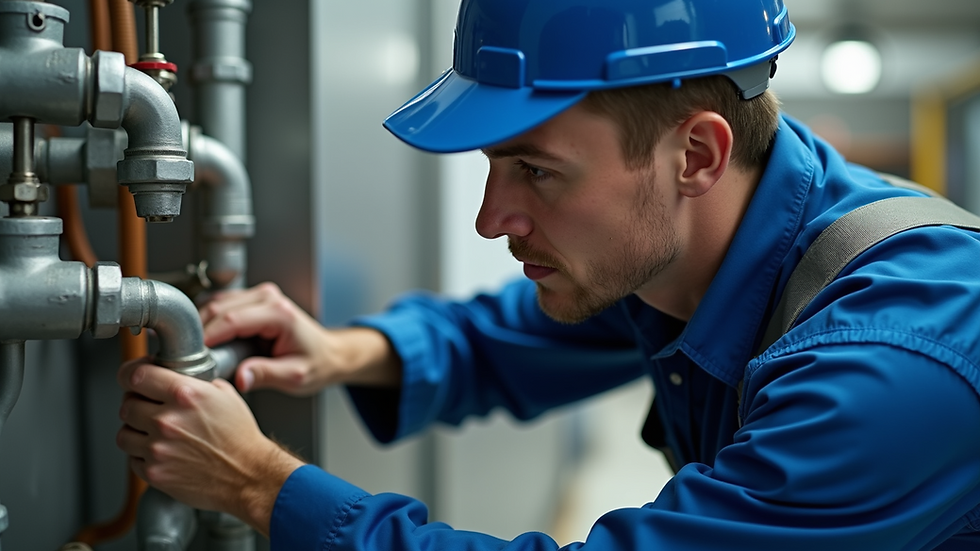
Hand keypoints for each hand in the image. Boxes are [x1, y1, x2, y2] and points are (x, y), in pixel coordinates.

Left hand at [116, 359, 304, 534]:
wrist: (248, 475)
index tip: (133, 378)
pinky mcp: (154, 472)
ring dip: (135, 431)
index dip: (131, 375)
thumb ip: (196, 383)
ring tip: (154, 433)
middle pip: (127, 405)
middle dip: (136, 404)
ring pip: (124, 433)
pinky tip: (161, 452)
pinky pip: (132, 458)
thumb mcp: (225, 396)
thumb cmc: (240, 438)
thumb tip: (178, 377)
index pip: (135, 376)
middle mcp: (167, 420)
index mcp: (185, 394)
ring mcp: (158, 448)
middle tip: (150, 408)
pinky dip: (142, 455)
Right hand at [200, 282, 400, 393]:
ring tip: (197, 352)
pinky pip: (220, 305)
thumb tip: (239, 378)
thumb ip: (266, 375)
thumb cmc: (317, 363)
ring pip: (215, 303)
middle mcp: (268, 297)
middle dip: (199, 332)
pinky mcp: (251, 299)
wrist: (329, 354)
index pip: (232, 320)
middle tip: (189, 359)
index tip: (192, 357)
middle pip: (218, 308)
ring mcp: (259, 294)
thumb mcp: (295, 376)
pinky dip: (208, 321)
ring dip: (201, 325)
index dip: (207, 338)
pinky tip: (206, 342)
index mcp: (279, 313)